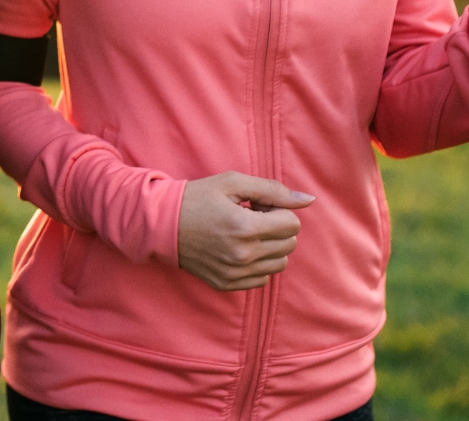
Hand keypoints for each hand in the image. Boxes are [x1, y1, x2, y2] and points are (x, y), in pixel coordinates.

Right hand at [177, 172, 314, 290]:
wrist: (160, 224)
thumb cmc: (196, 198)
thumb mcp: (232, 183)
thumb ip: (272, 190)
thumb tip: (308, 200)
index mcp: (245, 227)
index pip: (292, 223)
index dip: (277, 210)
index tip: (257, 206)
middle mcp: (242, 255)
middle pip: (289, 244)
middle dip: (276, 228)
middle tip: (251, 218)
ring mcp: (235, 273)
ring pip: (280, 263)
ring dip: (270, 247)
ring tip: (245, 234)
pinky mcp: (227, 284)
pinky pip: (263, 279)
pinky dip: (257, 264)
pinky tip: (238, 249)